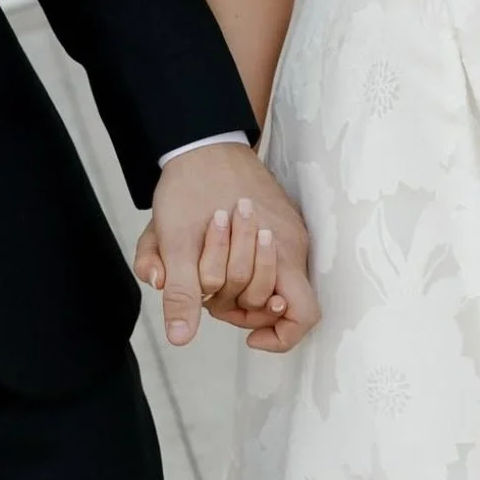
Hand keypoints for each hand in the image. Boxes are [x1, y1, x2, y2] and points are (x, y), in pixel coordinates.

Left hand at [134, 143, 319, 352]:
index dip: (279, 336)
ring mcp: (286, 234)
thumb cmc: (191, 186)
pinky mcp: (277, 224)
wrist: (200, 141)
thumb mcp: (176, 243)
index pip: (302, 315)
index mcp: (279, 252)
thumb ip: (181, 293)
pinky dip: (236, 266)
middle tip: (207, 292)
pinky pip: (264, 261)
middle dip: (239, 307)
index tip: (246, 335)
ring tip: (205, 266)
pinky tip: (211, 253)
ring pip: (266, 283)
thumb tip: (181, 338)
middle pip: (276, 304)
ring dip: (232, 284)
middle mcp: (291, 246)